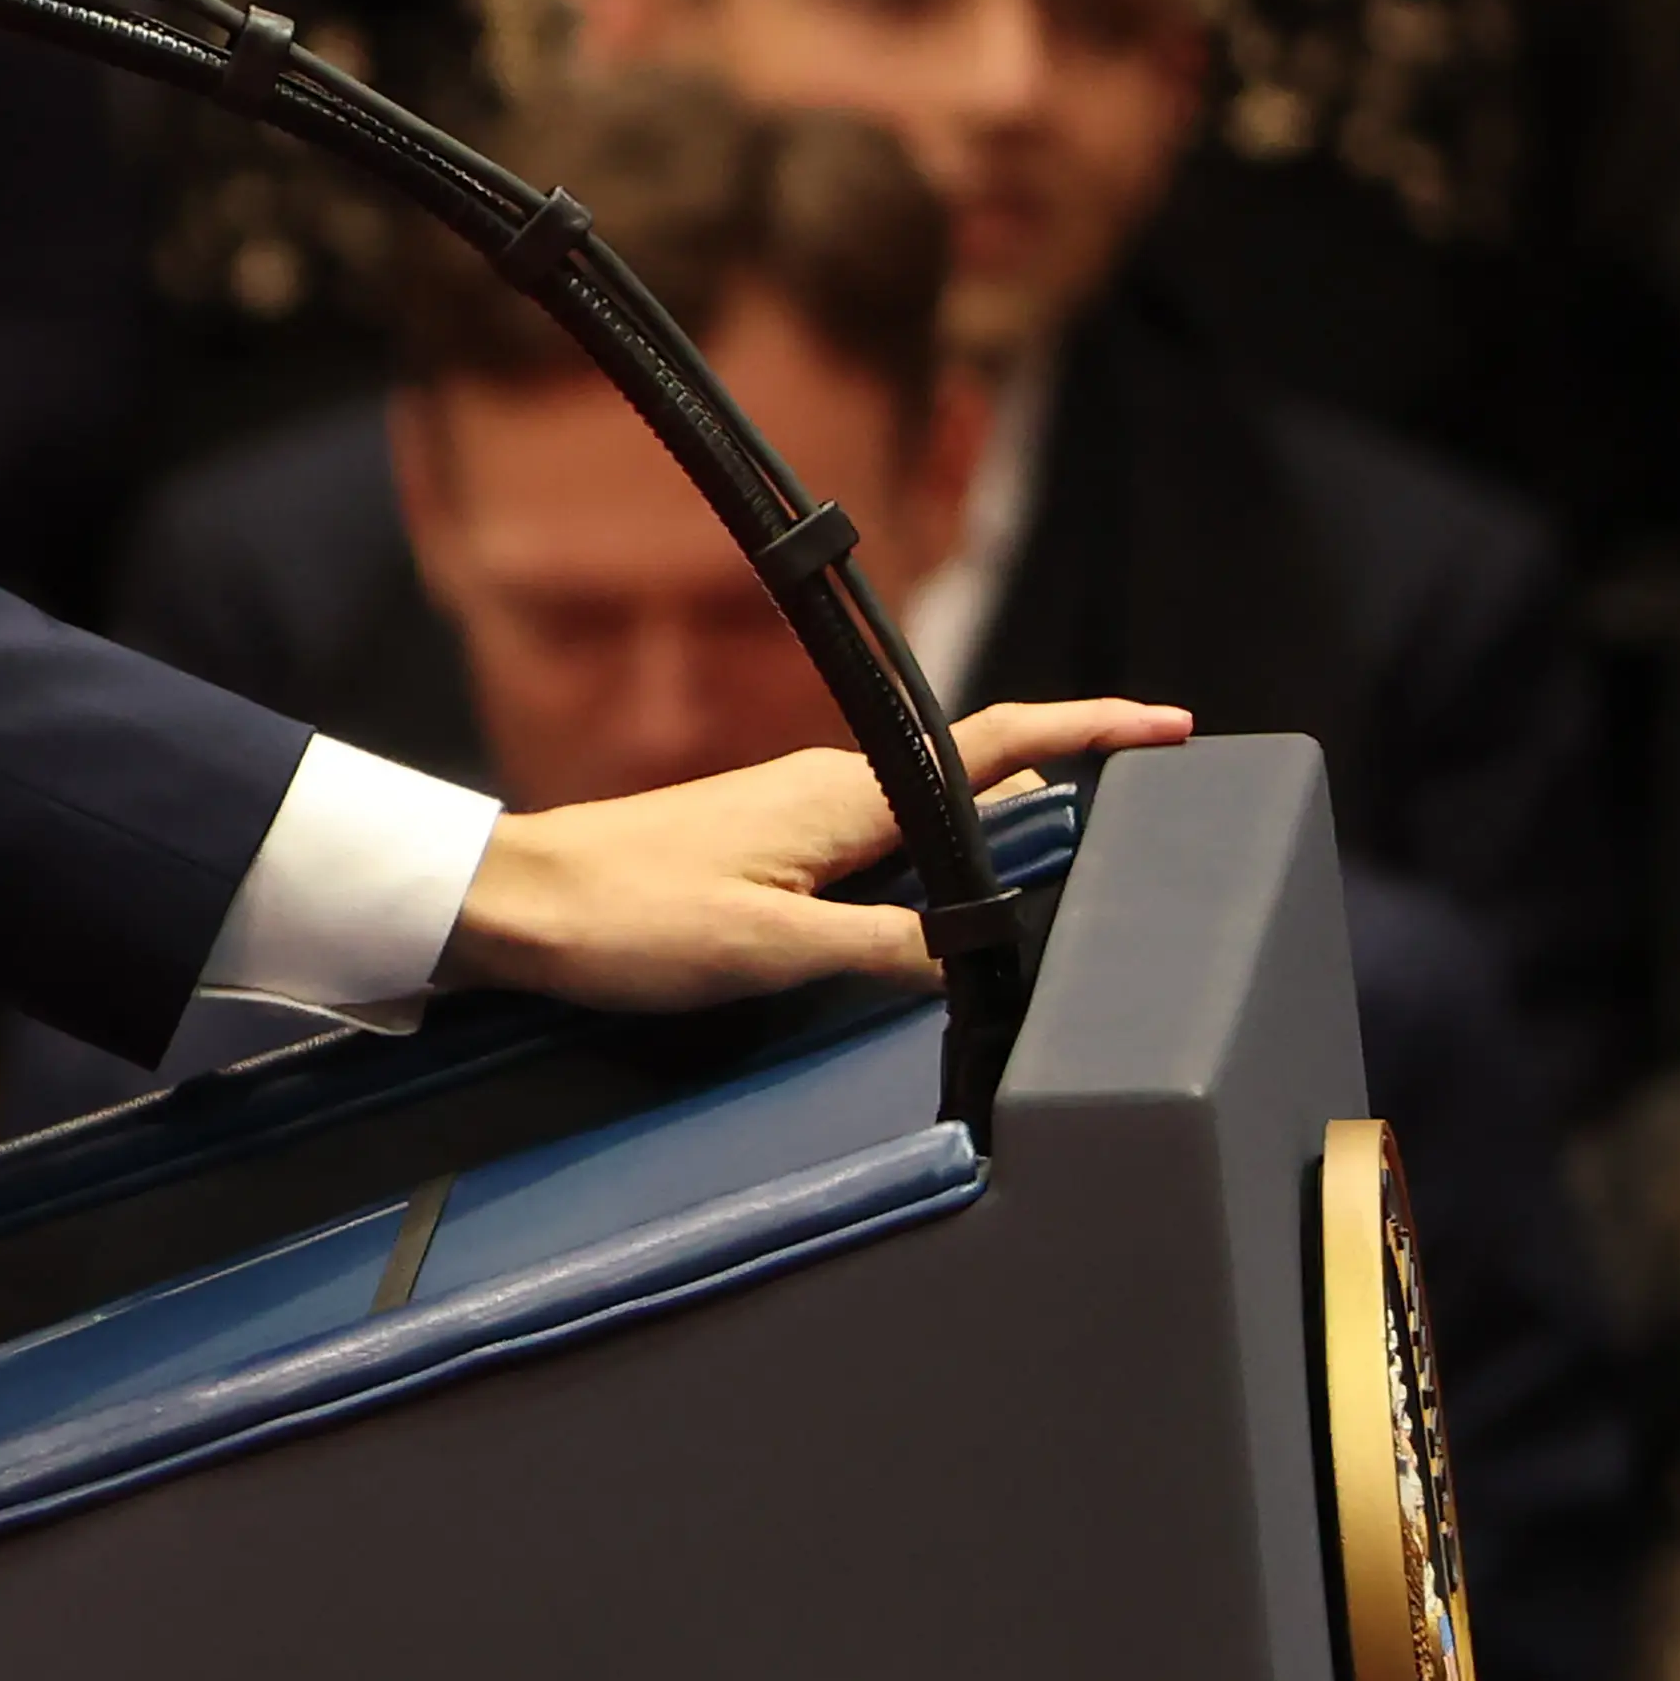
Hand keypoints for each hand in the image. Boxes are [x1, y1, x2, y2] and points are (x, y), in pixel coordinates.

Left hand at [440, 699, 1193, 1014]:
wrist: (512, 903)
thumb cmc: (628, 918)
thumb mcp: (773, 948)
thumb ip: (884, 948)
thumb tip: (973, 955)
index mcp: (845, 797)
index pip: (991, 750)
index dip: (1085, 734)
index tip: (1167, 725)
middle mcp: (827, 791)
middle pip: (969, 786)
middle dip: (1056, 795)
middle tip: (1145, 814)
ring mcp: (791, 817)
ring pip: (921, 822)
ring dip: (988, 841)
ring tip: (1063, 871)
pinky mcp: (759, 849)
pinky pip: (872, 850)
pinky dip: (925, 869)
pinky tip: (935, 910)